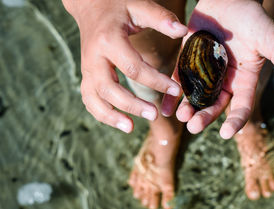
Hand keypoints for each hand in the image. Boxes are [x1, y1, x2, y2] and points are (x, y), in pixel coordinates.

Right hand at [62, 0, 186, 132]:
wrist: (90, 6)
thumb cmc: (118, 6)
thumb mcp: (139, 6)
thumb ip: (161, 18)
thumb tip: (183, 32)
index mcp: (109, 40)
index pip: (133, 67)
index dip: (156, 81)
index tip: (176, 90)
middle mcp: (94, 57)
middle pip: (110, 88)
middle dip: (132, 104)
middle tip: (154, 114)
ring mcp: (87, 68)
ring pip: (94, 98)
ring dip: (111, 115)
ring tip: (131, 128)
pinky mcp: (86, 76)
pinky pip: (89, 99)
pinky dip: (101, 113)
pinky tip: (120, 122)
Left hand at [162, 0, 273, 138]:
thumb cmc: (253, 18)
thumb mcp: (271, 41)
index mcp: (244, 80)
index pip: (241, 106)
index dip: (235, 121)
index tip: (226, 133)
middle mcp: (224, 80)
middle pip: (214, 105)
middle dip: (204, 117)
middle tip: (193, 126)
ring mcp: (205, 72)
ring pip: (196, 96)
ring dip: (188, 108)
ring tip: (180, 116)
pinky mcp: (188, 60)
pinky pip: (179, 80)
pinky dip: (172, 94)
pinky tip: (165, 107)